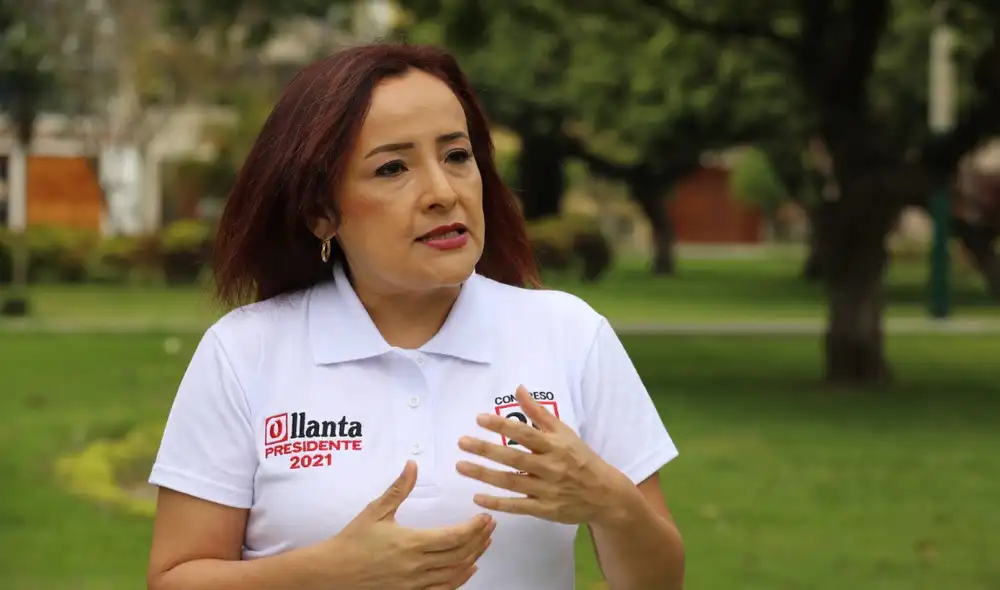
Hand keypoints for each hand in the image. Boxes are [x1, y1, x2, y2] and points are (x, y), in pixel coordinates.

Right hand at [329, 460, 495, 589]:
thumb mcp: (375, 511)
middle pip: (460, 555)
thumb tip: (412, 465)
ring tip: (484, 543)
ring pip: (455, 573)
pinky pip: (443, 589)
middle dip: (479, 539)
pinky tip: (469, 569)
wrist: (333, 573)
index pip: (453, 537)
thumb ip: (398, 489)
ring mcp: (414, 584)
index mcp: (410, 543)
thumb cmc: (352, 541)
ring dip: (474, 558)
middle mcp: (416, 566)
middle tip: (490, 526)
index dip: (474, 528)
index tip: (485, 518)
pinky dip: (460, 579)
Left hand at [456, 385, 634, 525]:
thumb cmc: (580, 458)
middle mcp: (550, 467)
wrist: (604, 494)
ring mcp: (546, 490)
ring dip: (484, 474)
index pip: (525, 434)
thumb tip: (518, 388)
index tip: (479, 419)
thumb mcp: (564, 432)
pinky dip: (497, 503)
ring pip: (511, 482)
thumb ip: (539, 413)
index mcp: (555, 446)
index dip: (502, 426)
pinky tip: (477, 497)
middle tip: (462, 441)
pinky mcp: (544, 510)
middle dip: (486, 450)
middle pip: (514, 458)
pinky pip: (517, 506)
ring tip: (460, 466)